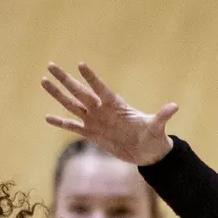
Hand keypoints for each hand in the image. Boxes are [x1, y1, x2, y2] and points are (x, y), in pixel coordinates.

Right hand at [41, 63, 176, 166]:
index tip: (79, 64)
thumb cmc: (153, 137)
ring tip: (43, 81)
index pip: (100, 88)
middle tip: (51, 65)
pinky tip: (47, 117)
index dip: (90, 77)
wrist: (146, 152)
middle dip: (65, 79)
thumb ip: (162, 116)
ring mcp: (94, 120)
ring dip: (58, 94)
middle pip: (79, 91)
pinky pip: (72, 127)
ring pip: (72, 105)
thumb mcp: (156, 127)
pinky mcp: (91, 134)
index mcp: (115, 104)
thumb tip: (174, 107)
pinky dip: (60, 123)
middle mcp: (102, 109)